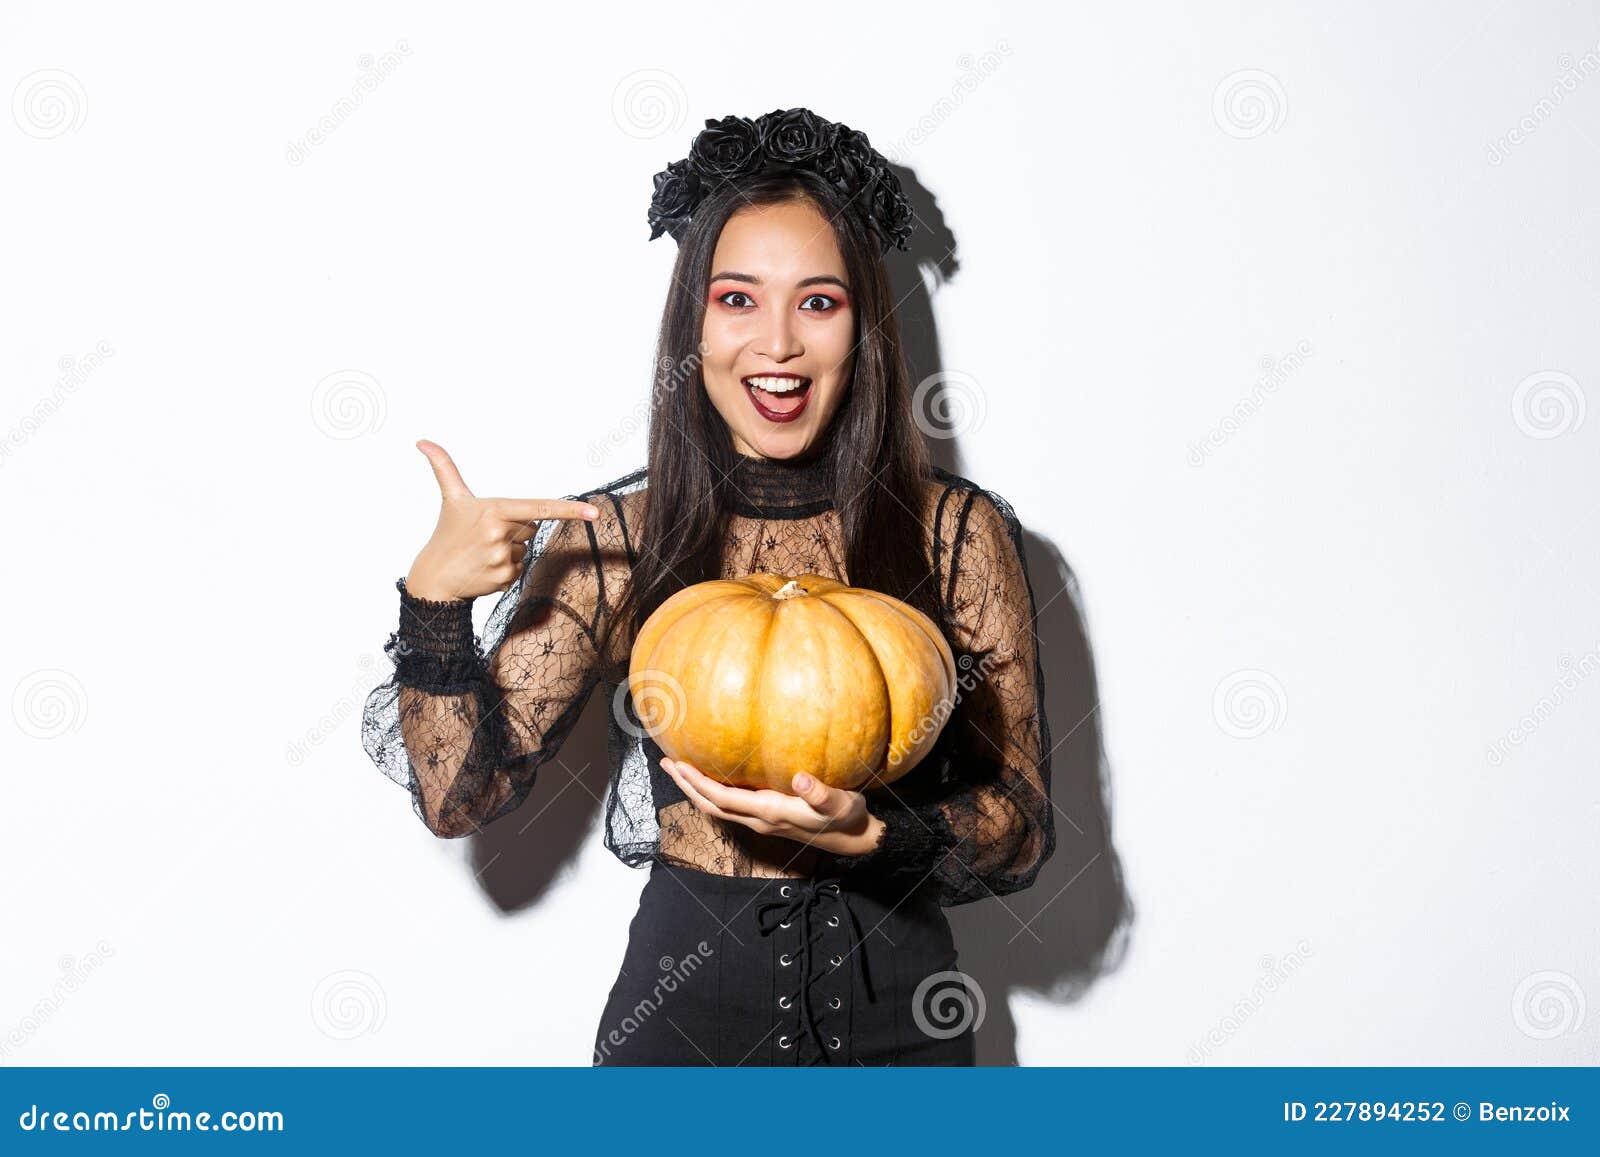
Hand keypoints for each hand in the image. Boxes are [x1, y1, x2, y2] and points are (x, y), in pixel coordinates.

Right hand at [404, 439, 600, 600]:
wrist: (434, 579)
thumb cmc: (446, 535)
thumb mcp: (450, 498)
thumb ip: (443, 467)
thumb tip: (422, 441)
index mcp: (493, 510)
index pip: (539, 508)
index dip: (569, 510)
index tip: (594, 513)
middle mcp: (500, 534)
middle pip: (531, 528)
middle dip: (514, 529)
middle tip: (485, 535)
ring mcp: (503, 558)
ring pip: (526, 548)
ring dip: (511, 549)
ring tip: (483, 552)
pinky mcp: (505, 578)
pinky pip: (522, 568)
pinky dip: (508, 568)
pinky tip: (486, 567)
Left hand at [661, 758, 886, 856]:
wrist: (855, 840)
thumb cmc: (848, 818)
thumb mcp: (841, 804)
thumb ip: (821, 793)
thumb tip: (802, 778)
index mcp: (770, 812)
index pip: (723, 799)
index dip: (698, 783)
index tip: (680, 764)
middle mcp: (759, 819)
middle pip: (711, 805)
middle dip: (687, 785)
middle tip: (666, 762)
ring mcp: (761, 821)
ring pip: (718, 808)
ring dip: (695, 789)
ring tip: (679, 768)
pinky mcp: (767, 818)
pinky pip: (730, 806)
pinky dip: (712, 792)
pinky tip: (711, 778)